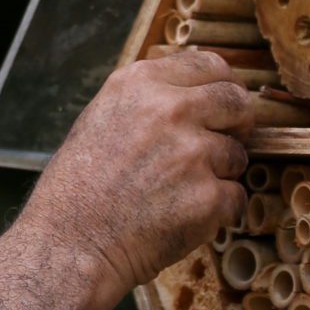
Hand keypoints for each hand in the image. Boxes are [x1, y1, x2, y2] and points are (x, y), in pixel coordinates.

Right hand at [22, 52, 253, 298]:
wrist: (70, 244)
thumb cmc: (78, 189)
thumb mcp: (102, 118)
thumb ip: (149, 99)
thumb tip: (195, 94)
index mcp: (141, 84)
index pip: (210, 65)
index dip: (222, 86)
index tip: (222, 105)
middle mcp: (171, 110)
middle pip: (237, 101)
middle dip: (237, 124)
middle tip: (221, 145)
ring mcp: (193, 153)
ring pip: (238, 155)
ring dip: (220, 174)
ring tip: (177, 193)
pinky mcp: (209, 196)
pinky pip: (235, 198)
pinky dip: (217, 211)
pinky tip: (181, 217)